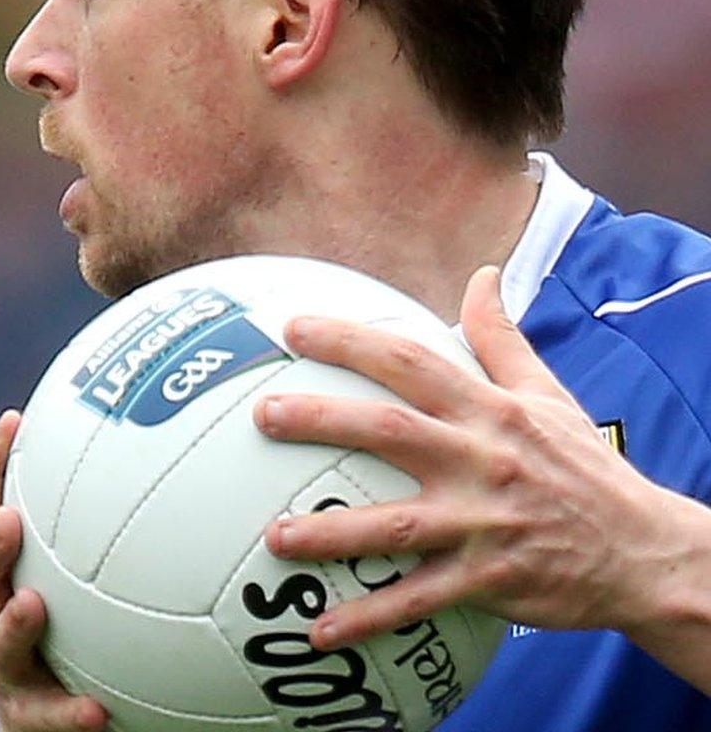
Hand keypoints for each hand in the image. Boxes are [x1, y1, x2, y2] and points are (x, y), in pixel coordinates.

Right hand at [0, 411, 106, 731]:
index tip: (14, 423)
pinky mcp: (26, 719)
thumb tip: (189, 463)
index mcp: (15, 574)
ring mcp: (9, 669)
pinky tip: (96, 710)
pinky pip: (45, 717)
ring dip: (12, 624)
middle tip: (6, 521)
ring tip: (33, 606)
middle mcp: (1, 614)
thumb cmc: (87, 640)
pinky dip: (66, 713)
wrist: (64, 720)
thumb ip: (123, 534)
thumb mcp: (96, 583)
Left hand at [257, 265, 676, 644]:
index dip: (351, 340)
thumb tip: (483, 274)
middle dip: (322, 419)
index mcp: (490, 412)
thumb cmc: (584, 469)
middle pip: (390, 430)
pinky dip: (370, 618)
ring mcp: (483, 523)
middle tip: (262, 413)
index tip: (292, 327)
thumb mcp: (550, 396)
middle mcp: (481, 461)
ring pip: (394, 525)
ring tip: (273, 537)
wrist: (646, 552)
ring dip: (330, 533)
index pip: (411, 362)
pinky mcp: (489, 579)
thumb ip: (502, 338)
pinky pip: (419, 601)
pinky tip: (320, 632)